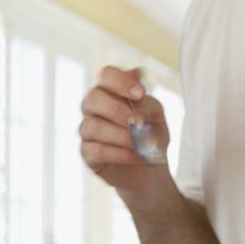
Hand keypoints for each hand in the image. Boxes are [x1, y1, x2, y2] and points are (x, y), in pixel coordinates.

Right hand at [79, 66, 169, 196]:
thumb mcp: (157, 118)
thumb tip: (137, 90)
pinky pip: (96, 150)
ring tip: (141, 145)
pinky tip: (136, 156)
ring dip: (121, 136)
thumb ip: (147, 103)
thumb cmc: (151, 136)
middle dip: (117, 110)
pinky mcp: (86, 152)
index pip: (105, 75)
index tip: (141, 93)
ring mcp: (87, 129)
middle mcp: (94, 107)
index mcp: (110, 91)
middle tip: (138, 122)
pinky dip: (119, 154)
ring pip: (92, 126)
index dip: (120, 81)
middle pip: (92, 97)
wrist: (151, 169)